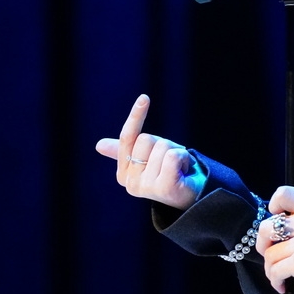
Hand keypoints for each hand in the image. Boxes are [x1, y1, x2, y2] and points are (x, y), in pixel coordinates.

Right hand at [95, 94, 204, 209]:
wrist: (195, 196)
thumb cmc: (171, 173)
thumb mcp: (148, 157)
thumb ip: (126, 150)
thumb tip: (98, 145)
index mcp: (123, 174)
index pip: (127, 138)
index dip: (136, 117)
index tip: (144, 98)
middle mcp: (131, 183)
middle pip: (146, 139)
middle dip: (164, 144)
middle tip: (172, 162)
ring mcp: (146, 188)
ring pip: (161, 146)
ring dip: (176, 152)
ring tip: (179, 168)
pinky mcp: (164, 189)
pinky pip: (172, 156)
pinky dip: (184, 158)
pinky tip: (184, 172)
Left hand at [255, 185, 293, 293]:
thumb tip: (274, 228)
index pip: (284, 194)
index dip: (273, 208)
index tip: (276, 223)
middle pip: (266, 227)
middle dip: (263, 245)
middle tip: (272, 256)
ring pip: (270, 254)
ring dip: (271, 269)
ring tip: (280, 276)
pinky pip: (275, 271)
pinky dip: (276, 281)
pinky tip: (284, 286)